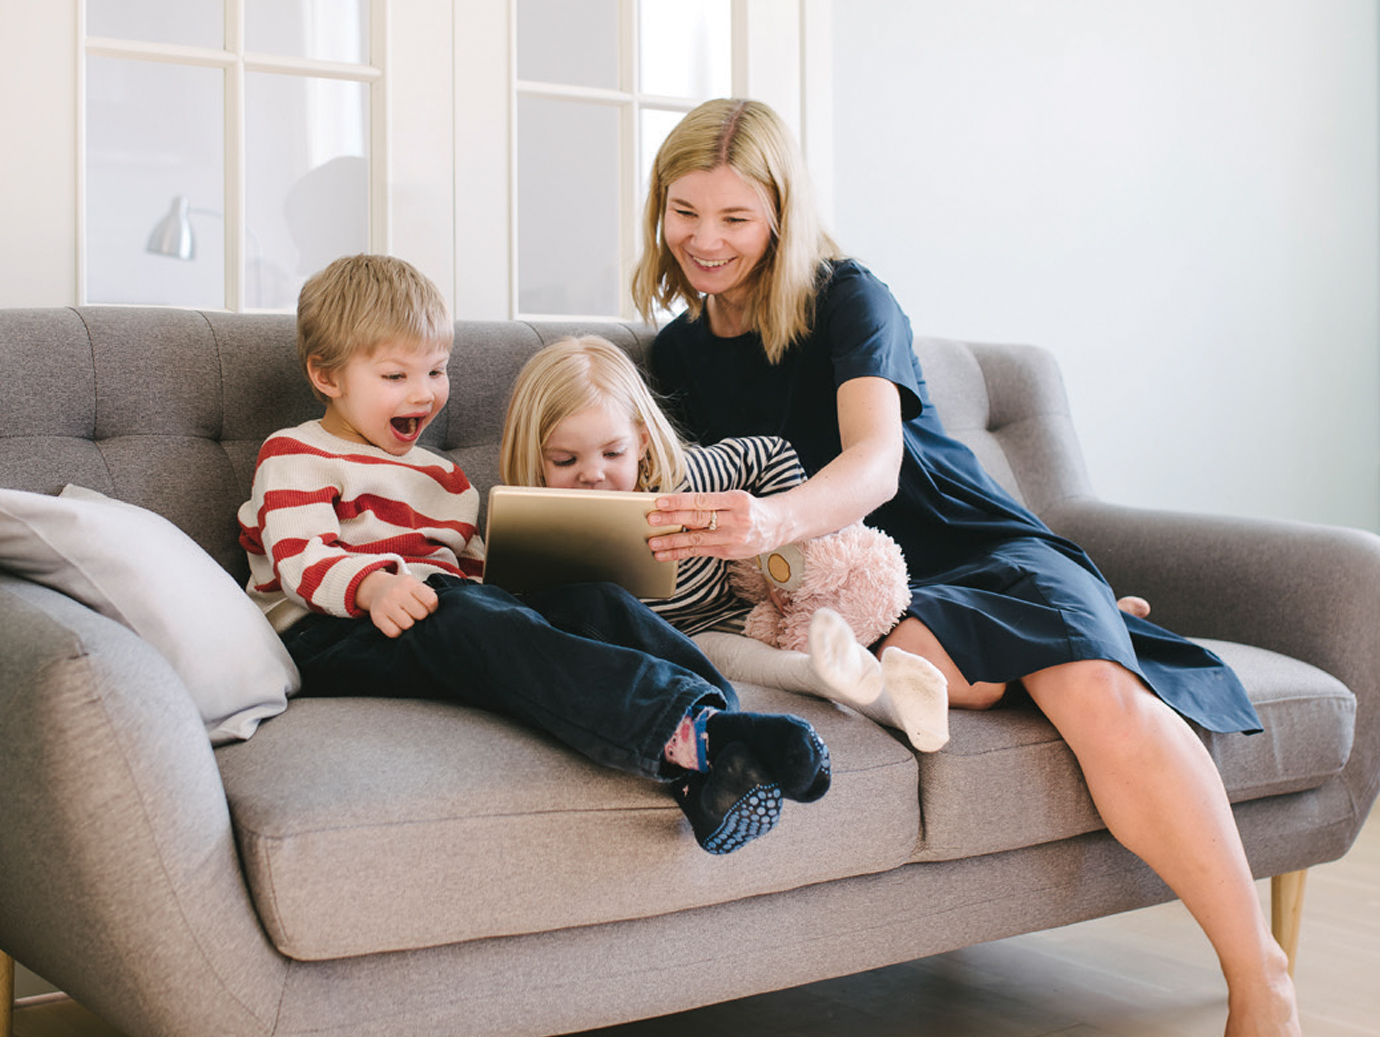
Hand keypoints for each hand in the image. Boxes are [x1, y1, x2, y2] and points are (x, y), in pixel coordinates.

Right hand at [355, 570, 438, 637]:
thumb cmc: (403, 590)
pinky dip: (397, 631)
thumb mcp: (416, 585)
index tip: (428, 609)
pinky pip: (394, 632)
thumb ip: (428, 595)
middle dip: (420, 616)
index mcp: (410, 583)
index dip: (433, 608)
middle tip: (415, 613)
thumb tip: (443, 613)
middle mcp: (397, 592)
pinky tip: (397, 624)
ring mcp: (386, 604)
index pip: (431, 600)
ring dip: (409, 624)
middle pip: (421, 614)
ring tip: (406, 618)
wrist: (377, 588)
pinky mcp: (377, 617)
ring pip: (408, 625)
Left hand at [647, 489, 780, 560]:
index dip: (680, 501)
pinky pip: (700, 552)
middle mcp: (737, 520)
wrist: (778, 526)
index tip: (660, 502)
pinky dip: (681, 553)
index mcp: (737, 500)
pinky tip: (666, 554)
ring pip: (697, 540)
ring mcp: (734, 538)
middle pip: (699, 519)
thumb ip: (710, 503)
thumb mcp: (735, 499)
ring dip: (673, 542)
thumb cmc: (749, 508)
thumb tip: (676, 507)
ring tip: (654, 543)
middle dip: (672, 520)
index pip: (703, 500)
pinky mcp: (729, 553)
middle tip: (651, 520)